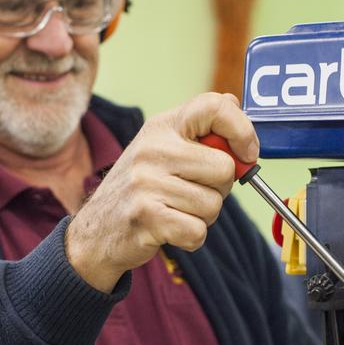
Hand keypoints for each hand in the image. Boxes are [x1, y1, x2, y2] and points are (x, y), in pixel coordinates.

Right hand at [66, 92, 258, 291]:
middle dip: (219, 189)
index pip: (214, 106)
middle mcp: (152, 148)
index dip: (242, 130)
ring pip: (213, 205)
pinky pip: (198, 231)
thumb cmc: (141, 190)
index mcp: (162, 126)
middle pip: (224, 168)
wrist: (96, 231)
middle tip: (194, 193)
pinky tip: (170, 231)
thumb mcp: (162, 149)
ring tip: (176, 211)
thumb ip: (199, 131)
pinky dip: (192, 238)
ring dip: (203, 217)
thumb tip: (235, 106)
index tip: (247, 153)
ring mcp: (146, 182)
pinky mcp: (146, 217)